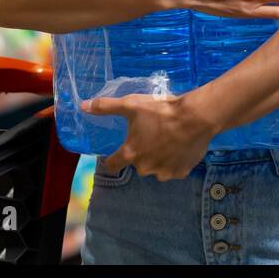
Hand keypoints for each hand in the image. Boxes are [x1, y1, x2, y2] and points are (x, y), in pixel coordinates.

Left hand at [83, 92, 217, 180]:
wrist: (196, 118)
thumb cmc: (161, 111)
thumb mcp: (131, 105)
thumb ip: (106, 107)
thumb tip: (83, 106)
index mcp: (131, 153)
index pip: (112, 165)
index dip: (112, 159)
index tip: (115, 153)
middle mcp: (145, 168)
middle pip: (137, 163)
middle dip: (141, 152)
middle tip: (151, 135)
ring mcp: (164, 172)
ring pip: (156, 167)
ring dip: (158, 157)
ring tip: (167, 140)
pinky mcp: (181, 172)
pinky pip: (173, 169)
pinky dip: (174, 160)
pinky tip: (179, 146)